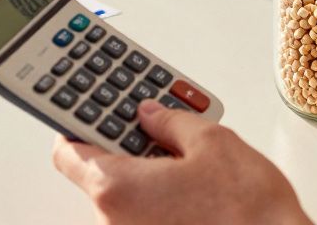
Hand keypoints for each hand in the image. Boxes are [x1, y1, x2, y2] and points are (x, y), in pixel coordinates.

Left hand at [52, 100, 311, 224]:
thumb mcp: (212, 142)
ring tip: (186, 146)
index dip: (76, 122)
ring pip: (127, 192)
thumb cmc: (248, 211)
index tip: (91, 103)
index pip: (67, 151)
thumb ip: (171, 122)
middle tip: (155, 117)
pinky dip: (161, 192)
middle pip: (99, 170)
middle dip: (125, 140)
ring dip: (148, 167)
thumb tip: (151, 114)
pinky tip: (193, 176)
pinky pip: (146, 212)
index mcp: (117, 188)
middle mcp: (115, 221)